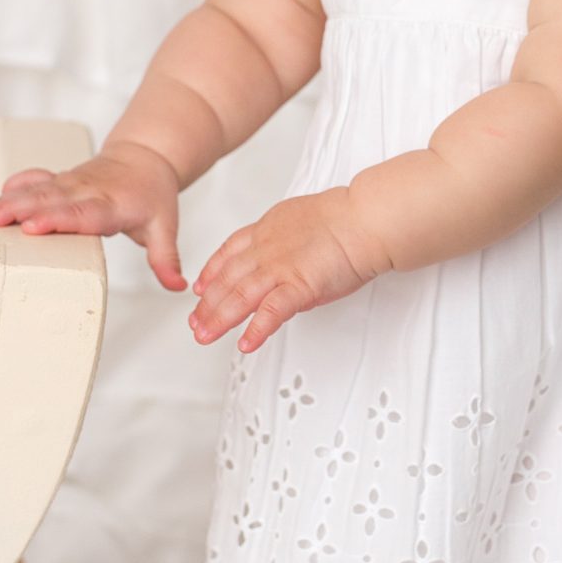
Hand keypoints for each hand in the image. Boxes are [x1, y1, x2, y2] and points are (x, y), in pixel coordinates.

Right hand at [0, 143, 186, 292]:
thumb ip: (166, 258)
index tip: (34, 227)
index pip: (82, 213)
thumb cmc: (152, 194)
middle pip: (49, 200)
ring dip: (8, 202)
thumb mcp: (164, 226)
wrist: (145, 158)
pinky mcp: (59, 181)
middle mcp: (86, 191)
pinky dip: (17, 186)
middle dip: (19, 210)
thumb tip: (178, 286)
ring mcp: (69, 184)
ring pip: (36, 191)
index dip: (58, 219)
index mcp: (111, 204)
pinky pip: (35, 180)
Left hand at [188, 187, 387, 354]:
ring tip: (206, 336)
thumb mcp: (302, 220)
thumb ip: (287, 242)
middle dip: (207, 304)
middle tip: (196, 323)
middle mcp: (266, 249)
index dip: (211, 273)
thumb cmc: (346, 219)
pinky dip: (256, 330)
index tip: (200, 287)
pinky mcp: (299, 285)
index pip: (228, 253)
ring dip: (219, 319)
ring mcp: (280, 268)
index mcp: (266, 231)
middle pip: (227, 279)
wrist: (365, 218)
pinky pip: (271, 312)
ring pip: (239, 296)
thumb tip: (285, 262)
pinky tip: (246, 344)